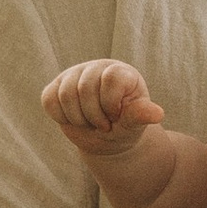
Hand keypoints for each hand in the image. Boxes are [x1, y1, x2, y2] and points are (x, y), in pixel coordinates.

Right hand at [41, 59, 164, 149]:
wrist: (106, 140)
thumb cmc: (125, 129)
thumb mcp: (133, 125)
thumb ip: (139, 116)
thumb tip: (157, 113)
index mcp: (121, 72)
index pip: (110, 79)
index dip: (110, 104)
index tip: (117, 117)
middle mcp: (97, 68)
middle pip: (84, 88)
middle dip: (93, 116)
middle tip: (103, 126)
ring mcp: (74, 75)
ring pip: (65, 94)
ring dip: (77, 119)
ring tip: (89, 123)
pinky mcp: (56, 86)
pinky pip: (49, 100)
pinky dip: (60, 117)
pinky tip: (74, 119)